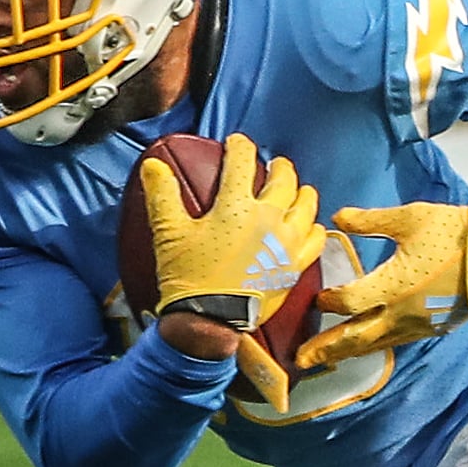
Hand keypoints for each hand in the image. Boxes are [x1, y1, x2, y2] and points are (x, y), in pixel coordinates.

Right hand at [141, 133, 326, 328]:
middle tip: (273, 163)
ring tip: (296, 188)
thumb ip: (162, 194)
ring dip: (301, 191)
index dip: (239, 146)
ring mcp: (286, 244)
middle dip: (278, 166)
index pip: (242, 161)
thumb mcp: (168, 234)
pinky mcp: (294, 267)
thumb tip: (153, 164)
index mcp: (236, 207)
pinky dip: (312, 226)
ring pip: (306, 205)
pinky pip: (315, 238)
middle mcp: (269, 220)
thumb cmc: (188, 278)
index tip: (236, 142)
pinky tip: (306, 225)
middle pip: (283, 179)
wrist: (210, 324)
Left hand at [300, 201, 467, 368]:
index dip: (330, 302)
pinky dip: (373, 346)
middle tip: (301, 361)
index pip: (350, 303)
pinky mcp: (432, 327)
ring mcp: (419, 324)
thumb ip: (369, 221)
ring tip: (323, 360)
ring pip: (376, 344)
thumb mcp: (409, 218)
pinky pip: (395, 341)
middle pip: (358, 337)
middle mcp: (405, 311)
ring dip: (347, 351)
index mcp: (397, 284)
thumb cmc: (454, 232)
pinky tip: (363, 346)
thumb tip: (336, 217)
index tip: (317, 297)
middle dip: (327, 349)